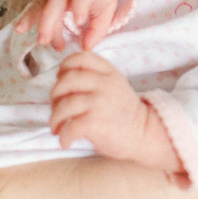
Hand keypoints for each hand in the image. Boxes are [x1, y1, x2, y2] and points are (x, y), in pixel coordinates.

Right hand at [15, 0, 121, 50]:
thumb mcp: (107, 10)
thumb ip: (98, 29)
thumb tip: (86, 47)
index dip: (80, 7)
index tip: (78, 22)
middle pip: (57, 3)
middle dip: (50, 22)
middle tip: (46, 41)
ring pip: (43, 4)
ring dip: (37, 22)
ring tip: (37, 39)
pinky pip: (34, 5)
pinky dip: (27, 17)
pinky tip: (20, 28)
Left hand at [51, 51, 181, 170]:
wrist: (143, 135)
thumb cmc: (123, 114)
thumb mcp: (115, 86)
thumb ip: (94, 79)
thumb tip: (61, 84)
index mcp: (109, 73)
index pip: (81, 57)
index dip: (65, 66)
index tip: (61, 79)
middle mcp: (105, 84)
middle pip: (67, 80)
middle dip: (55, 95)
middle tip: (57, 108)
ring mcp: (100, 102)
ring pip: (65, 104)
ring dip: (55, 118)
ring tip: (58, 128)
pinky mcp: (95, 122)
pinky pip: (69, 126)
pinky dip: (63, 135)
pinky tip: (66, 140)